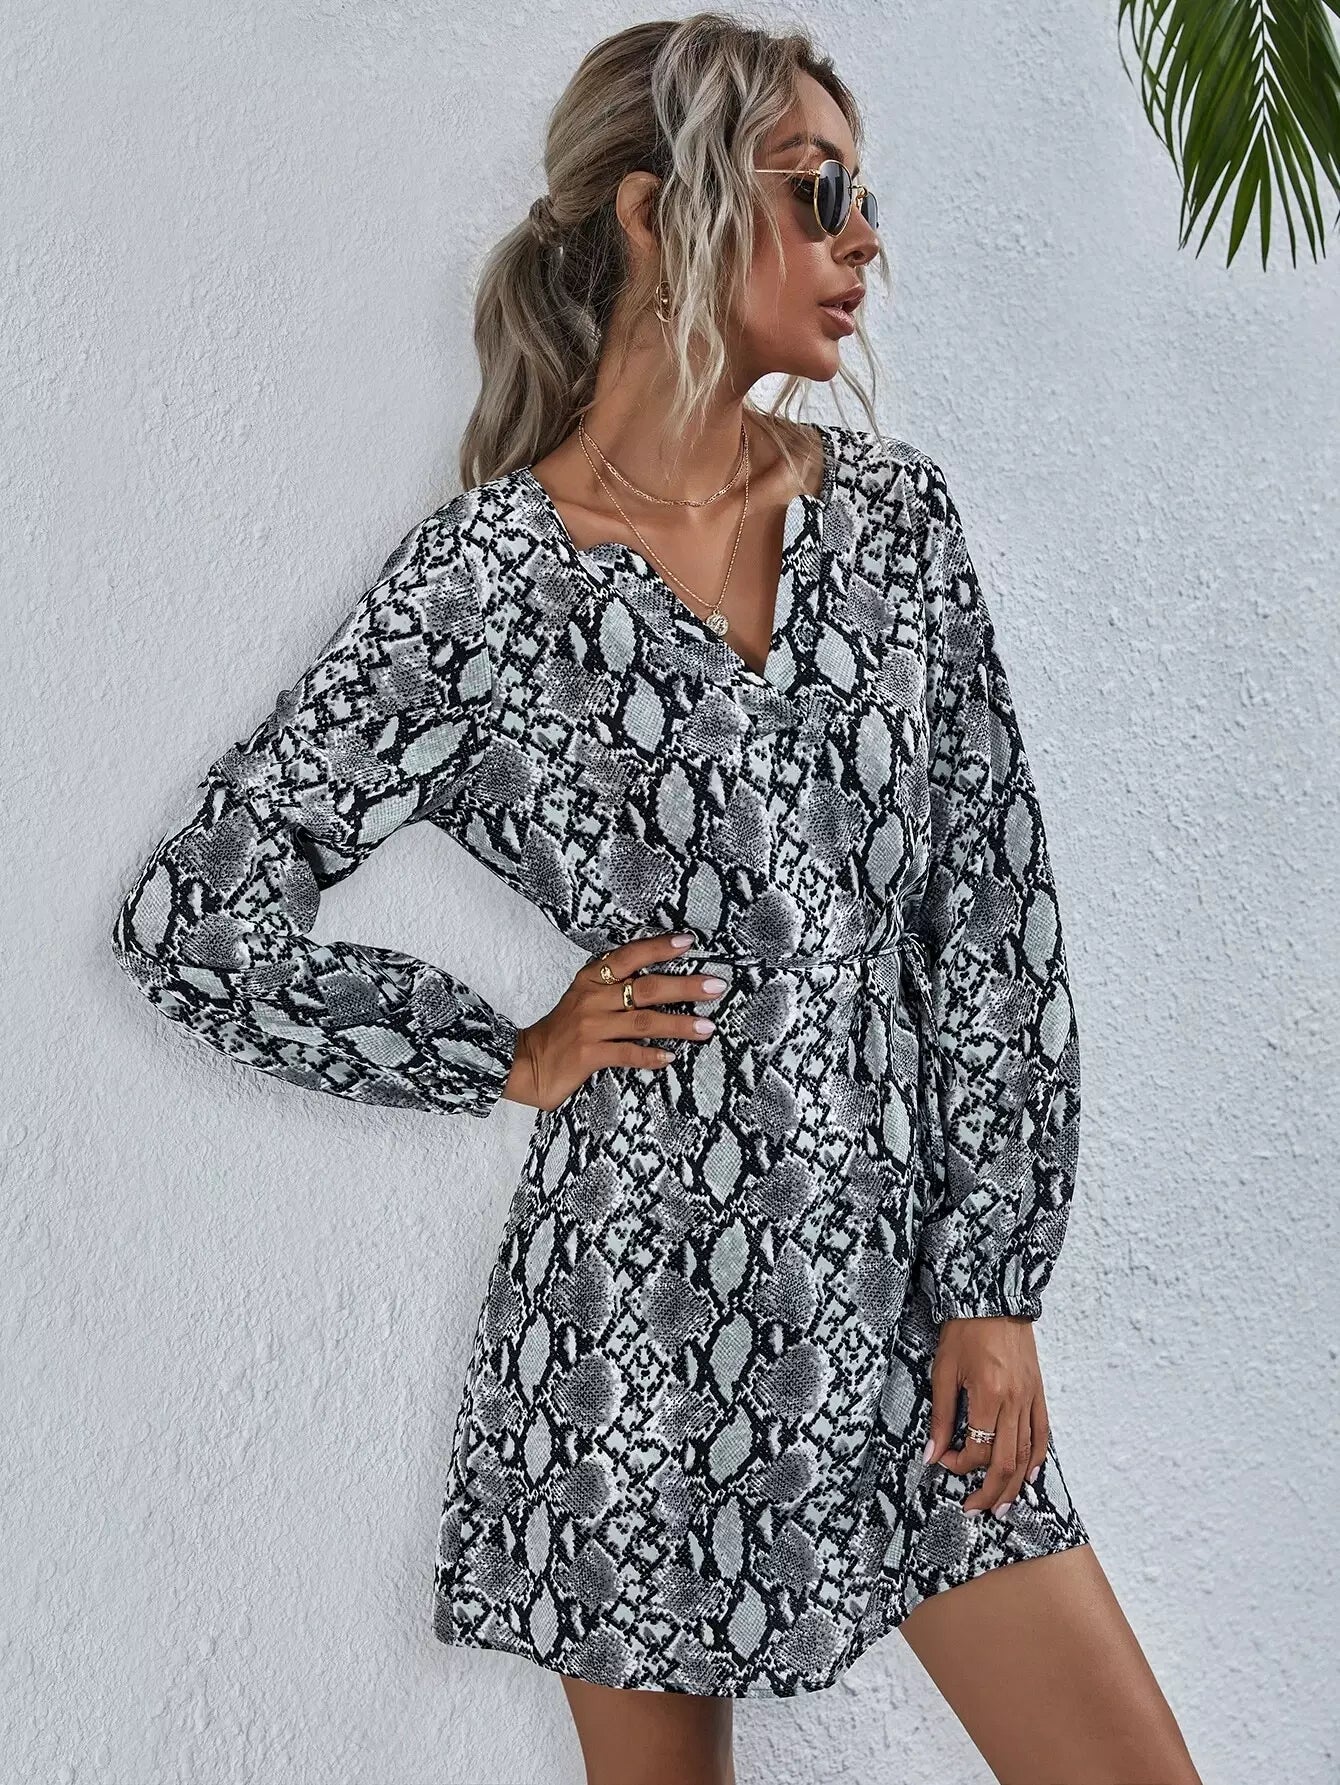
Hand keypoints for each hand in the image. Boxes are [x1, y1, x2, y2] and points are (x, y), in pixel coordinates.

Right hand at [501, 930, 725, 1111]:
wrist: (527, 1063)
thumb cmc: (563, 1029)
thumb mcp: (584, 997)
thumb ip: (614, 984)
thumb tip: (660, 977)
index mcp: (591, 979)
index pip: (629, 956)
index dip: (658, 947)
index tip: (688, 942)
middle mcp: (592, 999)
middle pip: (645, 988)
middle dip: (684, 986)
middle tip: (716, 986)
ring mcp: (590, 1027)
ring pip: (643, 1022)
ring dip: (679, 1025)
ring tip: (707, 1027)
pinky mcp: (588, 1055)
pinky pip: (627, 1054)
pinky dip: (650, 1056)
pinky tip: (671, 1058)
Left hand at [922, 1316, 1048, 1517]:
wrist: (992, 1297)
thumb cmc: (963, 1330)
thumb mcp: (943, 1371)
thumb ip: (940, 1416)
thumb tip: (931, 1454)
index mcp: (989, 1395)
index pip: (978, 1448)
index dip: (960, 1463)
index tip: (944, 1461)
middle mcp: (1015, 1401)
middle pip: (1006, 1461)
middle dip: (990, 1491)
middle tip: (975, 1510)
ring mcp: (1030, 1397)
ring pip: (1027, 1454)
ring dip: (1015, 1485)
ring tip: (1002, 1507)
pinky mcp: (1038, 1391)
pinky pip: (1042, 1433)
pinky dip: (1037, 1458)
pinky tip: (1029, 1475)